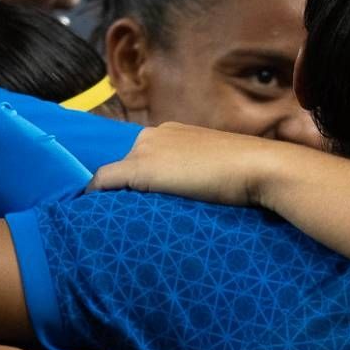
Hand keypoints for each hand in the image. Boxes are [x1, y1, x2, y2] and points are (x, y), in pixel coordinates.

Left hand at [89, 123, 286, 207]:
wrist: (257, 166)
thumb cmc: (248, 172)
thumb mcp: (219, 167)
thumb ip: (200, 172)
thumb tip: (199, 191)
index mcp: (174, 131)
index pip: (145, 154)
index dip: (139, 177)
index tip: (136, 199)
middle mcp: (155, 134)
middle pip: (126, 162)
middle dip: (123, 185)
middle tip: (122, 213)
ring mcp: (146, 149)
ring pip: (115, 172)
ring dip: (113, 192)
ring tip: (110, 218)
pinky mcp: (140, 168)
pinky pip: (104, 181)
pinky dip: (95, 193)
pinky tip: (91, 212)